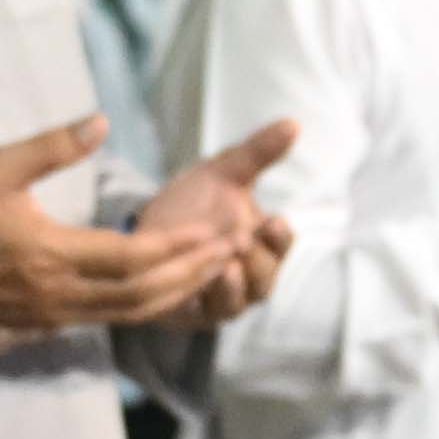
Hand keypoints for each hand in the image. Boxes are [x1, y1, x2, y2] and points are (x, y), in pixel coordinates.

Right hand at [0, 115, 219, 336]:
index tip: (212, 230)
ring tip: (213, 269)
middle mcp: (60, 293)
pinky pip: (111, 319)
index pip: (132, 258)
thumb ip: (52, 147)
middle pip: (144, 293)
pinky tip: (170, 289)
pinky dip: (148, 306)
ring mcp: (55, 314)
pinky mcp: (49, 323)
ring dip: (177, 293)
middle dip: (192, 272)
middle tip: (231, 251)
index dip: (177, 247)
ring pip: (132, 313)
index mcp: (51, 254)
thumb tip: (101, 121)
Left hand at [135, 118, 301, 324]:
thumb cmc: (194, 202)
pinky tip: (197, 283)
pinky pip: (203, 313)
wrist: (145, 228)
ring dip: (233, 285)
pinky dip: (203, 300)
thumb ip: (257, 153)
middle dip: (256, 261)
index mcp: (263, 245)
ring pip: (238, 300)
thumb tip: (293, 123)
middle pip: (265, 277)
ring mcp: (222, 299)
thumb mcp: (223, 173)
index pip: (282, 245)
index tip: (274, 222)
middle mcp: (249, 277)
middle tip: (243, 242)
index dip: (280, 237)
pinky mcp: (193, 314)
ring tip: (226, 265)